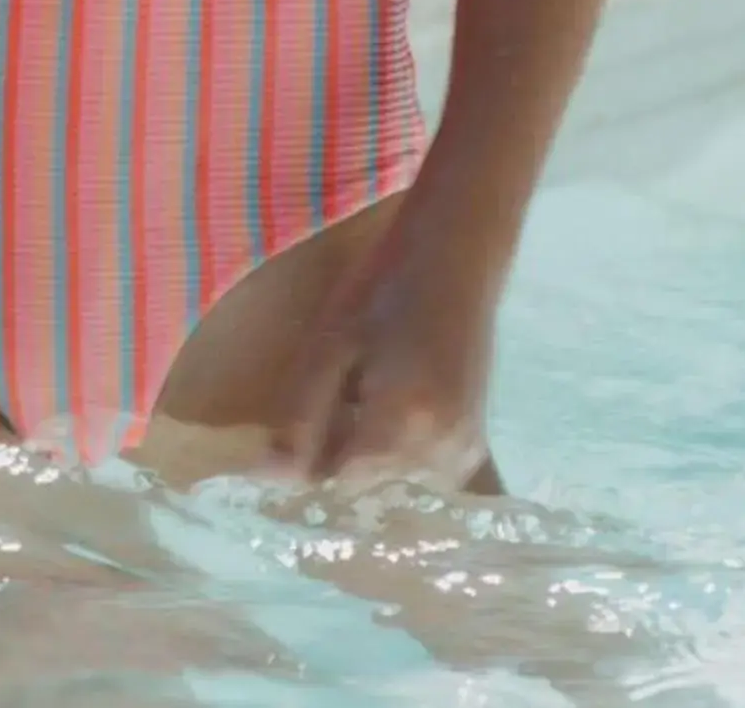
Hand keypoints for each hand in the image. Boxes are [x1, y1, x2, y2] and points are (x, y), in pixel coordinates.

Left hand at [277, 201, 505, 492]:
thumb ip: (301, 417)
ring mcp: (467, 451)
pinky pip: (422, 474)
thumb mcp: (329, 344)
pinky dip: (394, 458)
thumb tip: (269, 478)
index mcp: (406, 426)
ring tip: (351, 408)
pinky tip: (378, 415)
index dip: (307, 465)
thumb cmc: (385, 286)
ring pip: (396, 486)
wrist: (458, 254)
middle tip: (318, 417)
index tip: (283, 446)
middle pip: (371, 490)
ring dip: (367, 464)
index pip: (342, 484)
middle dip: (337, 466)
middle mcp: (444, 453)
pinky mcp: (475, 441)